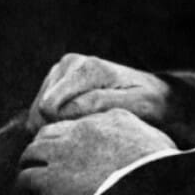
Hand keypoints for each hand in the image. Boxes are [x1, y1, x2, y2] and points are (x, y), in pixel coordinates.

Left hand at [18, 109, 176, 194]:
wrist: (151, 189)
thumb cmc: (160, 167)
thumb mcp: (155, 139)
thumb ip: (138, 133)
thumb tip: (137, 140)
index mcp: (107, 118)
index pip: (76, 119)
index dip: (70, 135)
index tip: (72, 148)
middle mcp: (81, 131)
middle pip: (49, 132)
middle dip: (46, 146)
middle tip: (50, 162)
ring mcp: (62, 153)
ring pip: (32, 151)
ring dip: (34, 163)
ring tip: (38, 178)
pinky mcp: (49, 179)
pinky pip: (27, 178)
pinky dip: (28, 185)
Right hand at [28, 54, 172, 131]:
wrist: (156, 94)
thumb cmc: (150, 103)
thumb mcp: (137, 106)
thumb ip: (101, 104)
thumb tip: (65, 108)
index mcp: (88, 68)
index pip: (51, 108)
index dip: (68, 127)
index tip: (95, 130)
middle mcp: (70, 63)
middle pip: (41, 111)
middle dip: (62, 126)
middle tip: (93, 129)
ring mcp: (60, 70)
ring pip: (37, 113)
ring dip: (60, 125)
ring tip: (89, 124)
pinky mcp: (56, 81)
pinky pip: (39, 113)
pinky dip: (56, 123)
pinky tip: (79, 122)